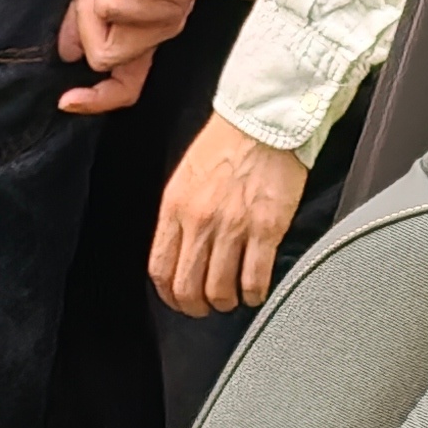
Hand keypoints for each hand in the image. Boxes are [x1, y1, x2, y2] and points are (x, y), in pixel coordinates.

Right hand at [57, 0, 199, 112]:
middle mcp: (164, 28)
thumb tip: (69, 52)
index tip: (66, 101)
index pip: (127, 85)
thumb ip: (85, 21)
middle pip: (105, 56)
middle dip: (88, 21)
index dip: (97, 100)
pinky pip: (117, 5)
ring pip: (112, 27)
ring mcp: (175, 11)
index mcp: (146, 30)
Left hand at [150, 111, 311, 312]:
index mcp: (175, 207)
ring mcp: (233, 227)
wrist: (263, 120)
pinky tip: (256, 289)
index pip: (161, 269)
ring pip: (221, 291)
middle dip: (197, 307)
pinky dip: (254, 293)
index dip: (170, 295)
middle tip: (207, 306)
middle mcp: (200, 221)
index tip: (180, 300)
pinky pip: (255, 279)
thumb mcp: (186, 177)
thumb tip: (180, 253)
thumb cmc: (226, 144)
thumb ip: (179, 216)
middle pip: (188, 288)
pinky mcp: (266, 229)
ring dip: (227, 302)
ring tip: (234, 296)